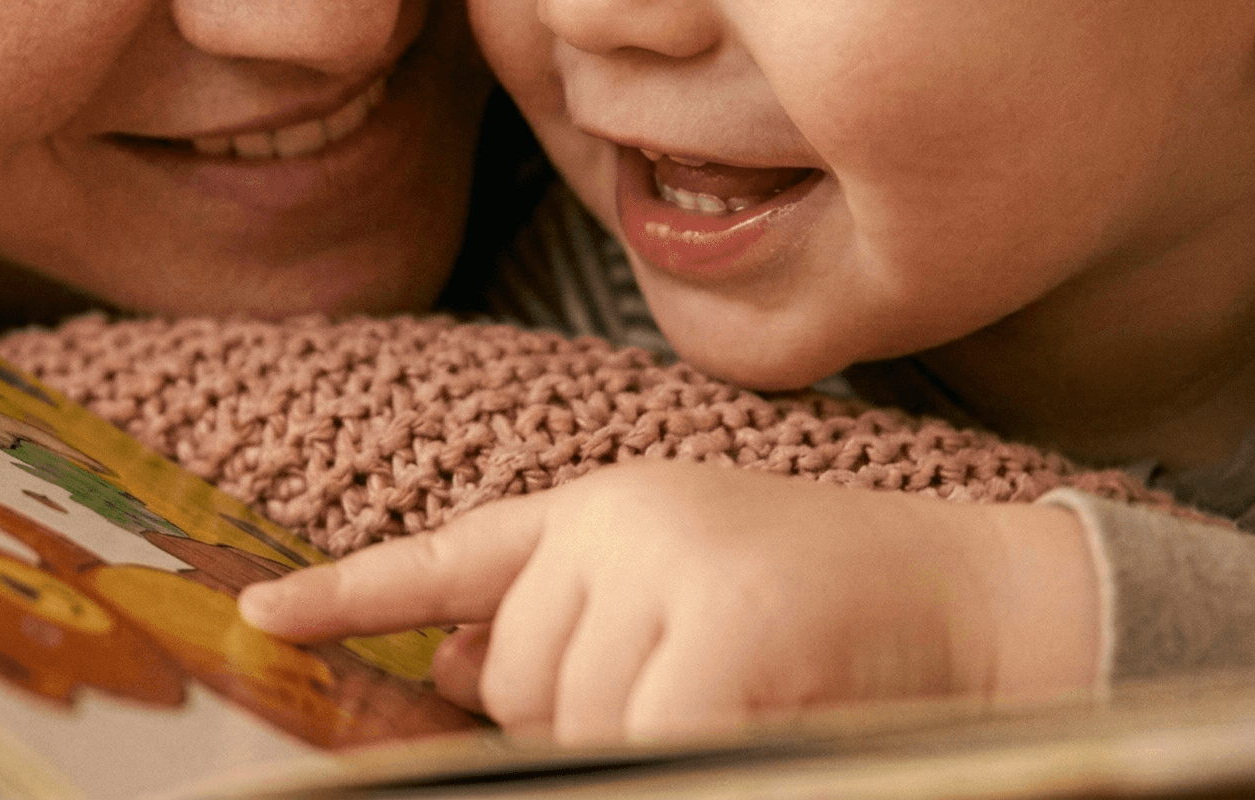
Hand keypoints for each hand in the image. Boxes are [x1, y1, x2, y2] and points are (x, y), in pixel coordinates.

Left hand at [235, 461, 1097, 743]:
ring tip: (754, 698)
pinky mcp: (722, 636)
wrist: (993, 607)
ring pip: (573, 728)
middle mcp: (621, 519)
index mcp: (607, 506)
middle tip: (709, 691)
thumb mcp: (683, 604)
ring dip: (650, 743)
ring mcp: (669, 571)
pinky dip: (690, 749)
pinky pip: (645, 747)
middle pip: (514, 683)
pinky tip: (759, 714)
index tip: (260, 620)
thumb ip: (567, 629)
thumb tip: (450, 676)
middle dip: (584, 721)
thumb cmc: (841, 621)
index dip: (351, 595)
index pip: (454, 559)